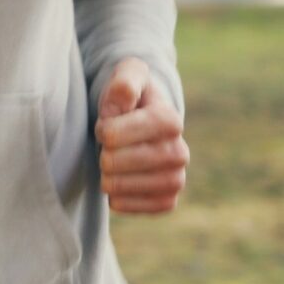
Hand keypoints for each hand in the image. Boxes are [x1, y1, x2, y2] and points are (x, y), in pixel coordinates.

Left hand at [95, 58, 187, 215]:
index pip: (117, 135)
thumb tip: (125, 97)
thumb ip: (124, 82)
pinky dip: (126, 202)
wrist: (139, 121)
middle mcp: (180, 151)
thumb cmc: (129, 96)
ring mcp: (177, 177)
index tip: (103, 126)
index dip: (103, 132)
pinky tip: (115, 191)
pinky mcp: (169, 198)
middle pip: (125, 163)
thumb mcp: (126, 76)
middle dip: (106, 157)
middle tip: (105, 150)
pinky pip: (149, 208)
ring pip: (137, 187)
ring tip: (107, 171)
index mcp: (169, 119)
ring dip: (113, 181)